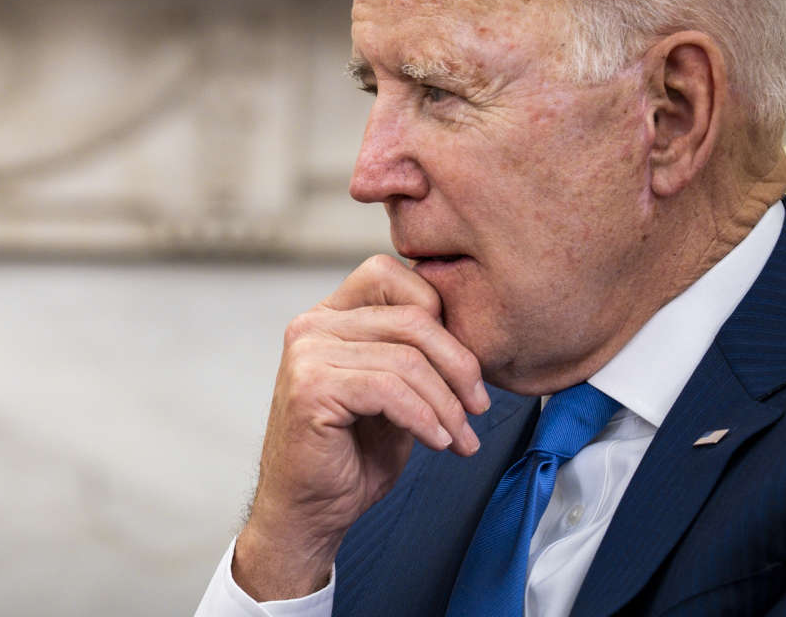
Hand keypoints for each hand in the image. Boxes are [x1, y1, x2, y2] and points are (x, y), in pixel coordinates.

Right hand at [232, 254, 489, 600]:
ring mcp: (307, 354)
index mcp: (329, 316)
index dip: (438, 311)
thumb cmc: (350, 454)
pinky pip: (389, 390)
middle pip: (411, 318)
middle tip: (478, 407)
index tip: (463, 366)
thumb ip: (412, 352)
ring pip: (407, 358)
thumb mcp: (392, 391)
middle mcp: (312, 326)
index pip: (390, 274)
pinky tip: (436, 441)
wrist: (308, 512)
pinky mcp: (310, 389)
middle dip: (459, 365)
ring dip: (447, 404)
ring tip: (460, 437)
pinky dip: (424, 418)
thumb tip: (470, 331)